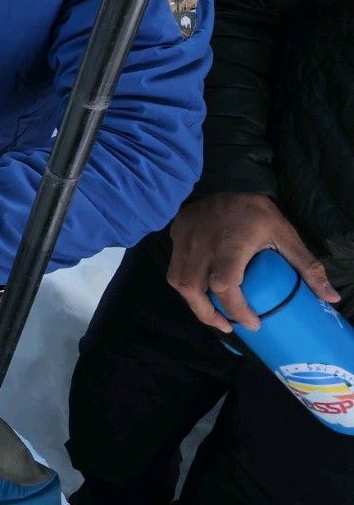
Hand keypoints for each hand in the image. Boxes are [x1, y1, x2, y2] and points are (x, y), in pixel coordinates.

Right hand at [168, 192, 339, 333]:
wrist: (224, 178)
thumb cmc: (255, 210)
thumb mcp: (284, 234)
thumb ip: (306, 265)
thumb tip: (331, 296)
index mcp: (231, 245)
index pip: (225, 285)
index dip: (236, 310)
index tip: (252, 322)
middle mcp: (203, 246)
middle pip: (194, 290)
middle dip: (209, 315)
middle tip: (229, 326)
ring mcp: (185, 242)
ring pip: (179, 283)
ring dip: (194, 304)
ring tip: (212, 315)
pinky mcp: (176, 238)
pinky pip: (174, 270)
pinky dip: (184, 287)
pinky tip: (198, 292)